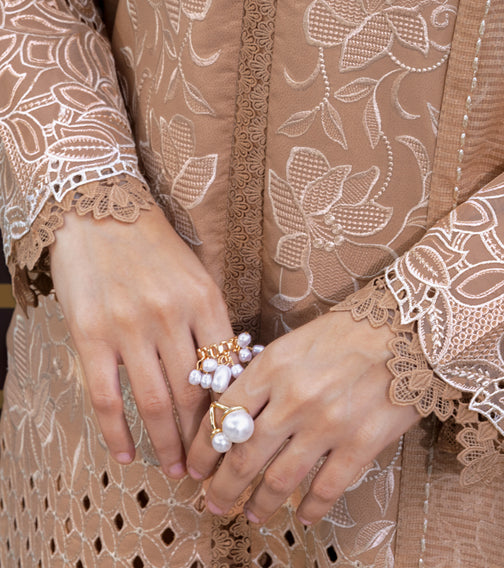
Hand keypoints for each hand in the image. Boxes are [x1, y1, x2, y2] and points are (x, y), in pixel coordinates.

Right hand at [49, 201, 232, 477]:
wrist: (99, 209)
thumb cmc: (154, 245)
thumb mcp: (196, 274)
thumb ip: (211, 320)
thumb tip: (231, 374)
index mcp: (205, 299)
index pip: (225, 369)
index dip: (231, 410)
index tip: (236, 439)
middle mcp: (171, 314)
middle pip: (193, 393)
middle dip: (202, 438)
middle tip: (208, 469)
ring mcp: (129, 326)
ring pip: (154, 402)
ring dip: (165, 444)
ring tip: (174, 470)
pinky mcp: (91, 335)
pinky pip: (106, 396)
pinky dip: (117, 432)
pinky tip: (125, 453)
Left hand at [186, 310, 419, 524]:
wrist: (409, 325)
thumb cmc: (352, 328)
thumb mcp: (297, 340)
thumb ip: (267, 376)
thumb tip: (237, 413)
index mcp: (273, 366)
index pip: (223, 415)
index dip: (203, 449)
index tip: (197, 467)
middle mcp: (294, 398)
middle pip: (243, 456)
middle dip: (223, 487)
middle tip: (213, 502)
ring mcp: (327, 425)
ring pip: (279, 480)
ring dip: (259, 503)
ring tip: (251, 513)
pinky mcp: (360, 444)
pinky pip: (326, 489)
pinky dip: (310, 508)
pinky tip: (303, 515)